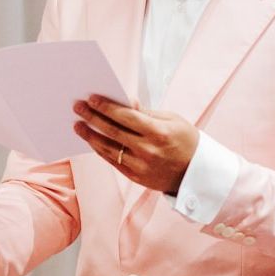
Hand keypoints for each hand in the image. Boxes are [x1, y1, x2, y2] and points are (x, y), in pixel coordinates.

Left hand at [73, 95, 198, 193]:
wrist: (196, 173)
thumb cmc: (185, 140)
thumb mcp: (172, 119)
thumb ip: (146, 112)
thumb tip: (126, 101)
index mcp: (158, 132)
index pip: (126, 116)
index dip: (107, 107)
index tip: (92, 98)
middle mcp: (148, 150)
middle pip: (113, 131)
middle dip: (93, 118)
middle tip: (78, 107)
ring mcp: (141, 166)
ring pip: (108, 149)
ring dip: (90, 136)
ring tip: (78, 125)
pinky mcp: (136, 177)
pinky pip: (113, 162)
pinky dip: (100, 150)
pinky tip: (91, 140)